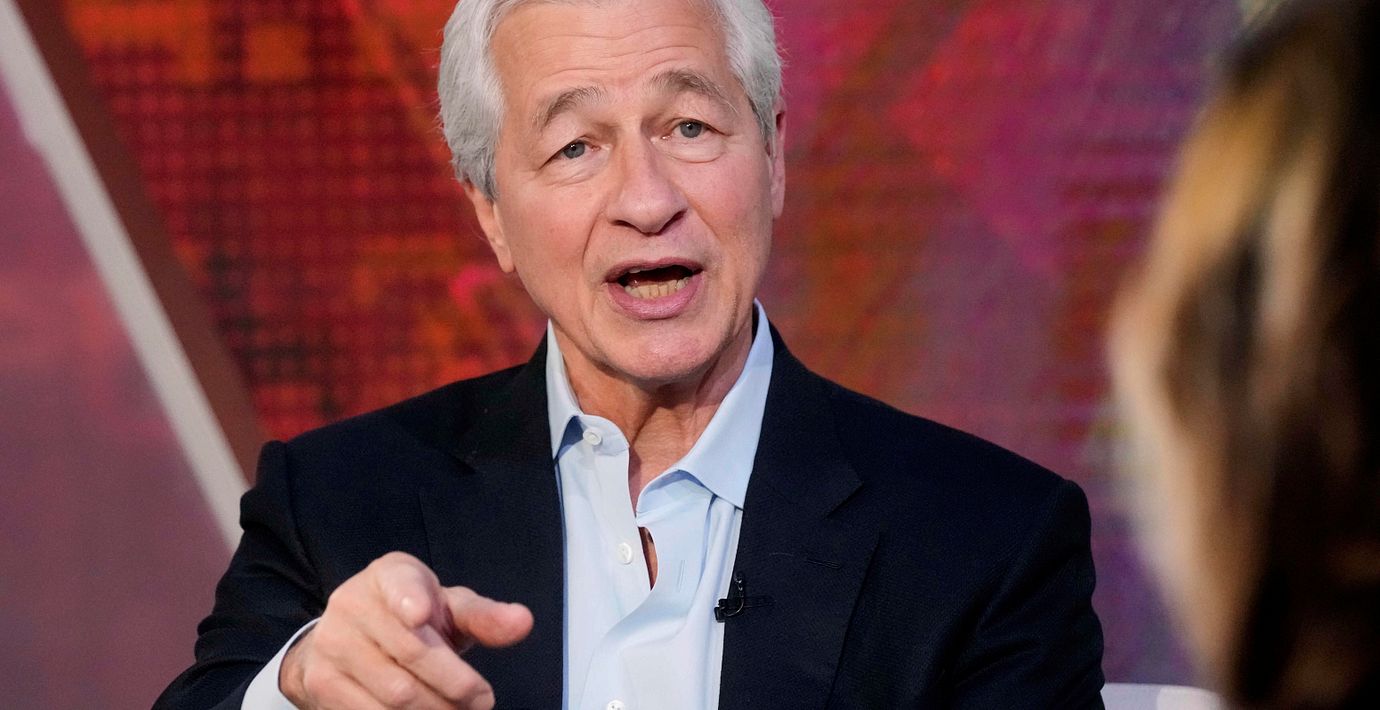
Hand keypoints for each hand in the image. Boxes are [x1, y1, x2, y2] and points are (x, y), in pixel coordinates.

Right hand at [280, 552, 532, 708]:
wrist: (352, 638)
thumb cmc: (415, 618)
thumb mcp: (448, 608)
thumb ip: (484, 616)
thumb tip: (523, 621)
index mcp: (389, 575)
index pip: (399, 584)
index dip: (409, 600)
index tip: (420, 616)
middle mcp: (352, 603)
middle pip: (411, 653)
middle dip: (454, 684)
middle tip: (482, 701)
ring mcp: (331, 644)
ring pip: (393, 693)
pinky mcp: (320, 682)